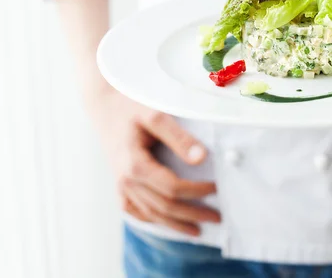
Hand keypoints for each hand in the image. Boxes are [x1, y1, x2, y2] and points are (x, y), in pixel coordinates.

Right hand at [87, 86, 219, 235]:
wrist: (105, 108)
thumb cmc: (131, 109)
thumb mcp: (156, 116)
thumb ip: (179, 137)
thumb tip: (201, 158)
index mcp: (135, 164)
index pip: (172, 188)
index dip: (196, 191)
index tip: (216, 188)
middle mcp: (126, 180)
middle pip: (164, 206)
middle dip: (192, 214)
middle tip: (218, 217)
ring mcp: (121, 187)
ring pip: (151, 214)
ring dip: (176, 224)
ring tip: (199, 230)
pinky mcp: (120, 187)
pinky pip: (136, 212)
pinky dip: (154, 220)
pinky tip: (170, 224)